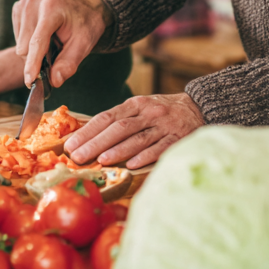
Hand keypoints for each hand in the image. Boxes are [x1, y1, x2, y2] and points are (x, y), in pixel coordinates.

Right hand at [13, 0, 110, 88]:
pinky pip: (18, 37)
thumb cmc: (85, 21)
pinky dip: (29, 43)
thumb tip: (55, 81)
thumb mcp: (84, 42)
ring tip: (51, 42)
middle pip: (25, 47)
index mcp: (51, 8)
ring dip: (33, 52)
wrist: (82, 2)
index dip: (33, 63)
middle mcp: (33, 3)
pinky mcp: (18, 7)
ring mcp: (24, 4)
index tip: (30, 81)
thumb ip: (69, 62)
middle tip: (55, 57)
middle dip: (37, 60)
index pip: (38, 41)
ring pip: (20, 44)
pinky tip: (43, 36)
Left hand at [64, 92, 204, 168]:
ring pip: (137, 137)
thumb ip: (120, 120)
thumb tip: (89, 138)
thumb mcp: (140, 108)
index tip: (70, 144)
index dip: (87, 131)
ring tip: (100, 160)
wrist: (199, 107)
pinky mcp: (178, 138)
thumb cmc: (161, 112)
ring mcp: (163, 125)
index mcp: (135, 104)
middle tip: (77, 156)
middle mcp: (148, 112)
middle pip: (118, 128)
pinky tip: (131, 164)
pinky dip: (144, 156)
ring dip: (117, 150)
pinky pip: (159, 147)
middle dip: (95, 143)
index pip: (106, 117)